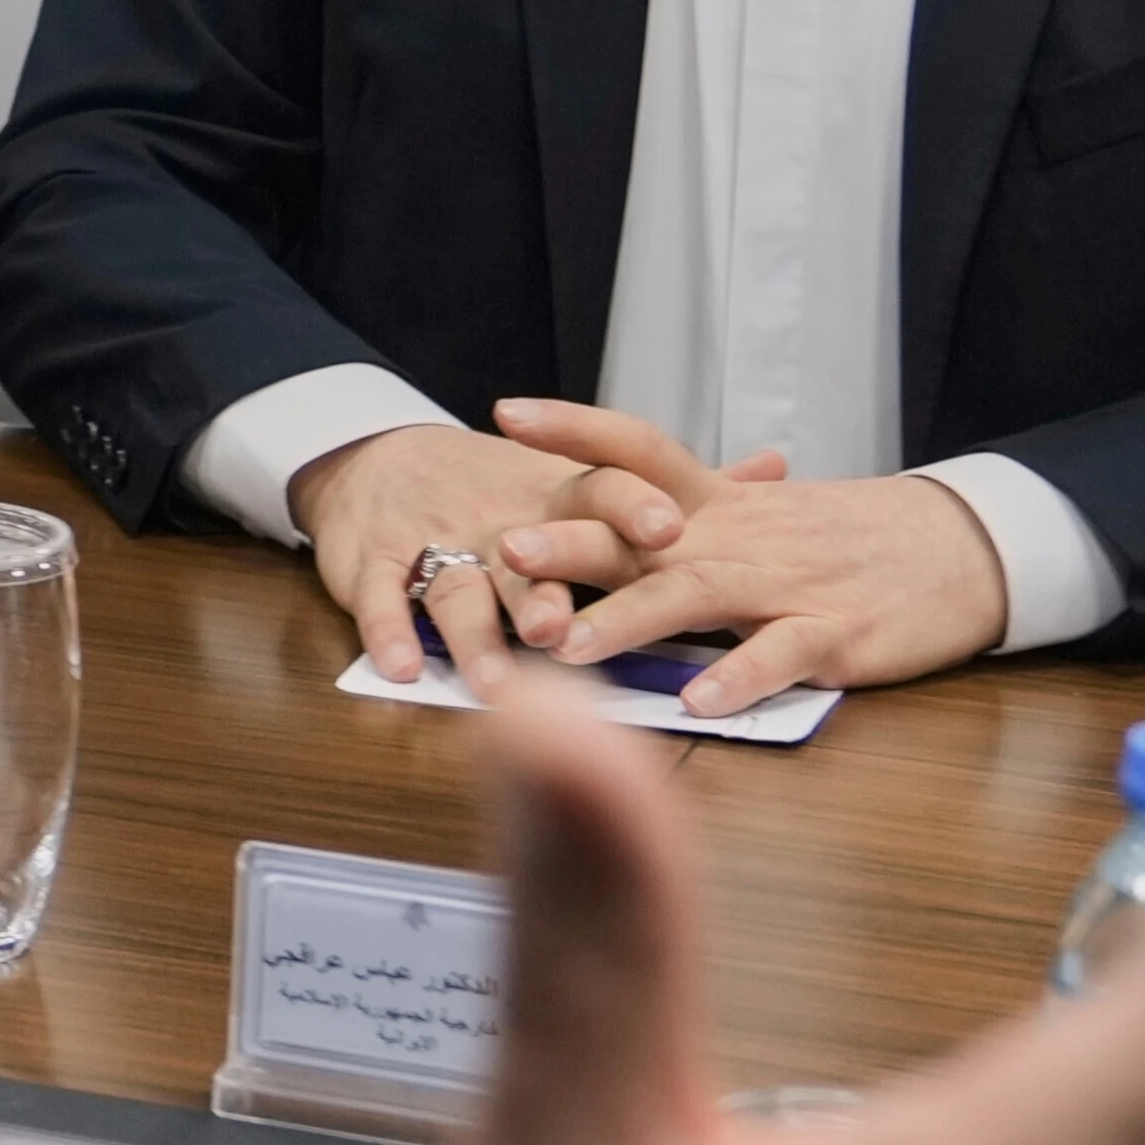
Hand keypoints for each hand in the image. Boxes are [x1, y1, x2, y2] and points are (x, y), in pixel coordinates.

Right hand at [296, 414, 689, 687]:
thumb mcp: (575, 480)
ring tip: (498, 684)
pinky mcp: (372, 564)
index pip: (598, 491)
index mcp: (551, 497)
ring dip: (476, 637)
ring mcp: (433, 542)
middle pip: (527, 554)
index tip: (669, 528)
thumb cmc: (496, 487)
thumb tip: (772, 470)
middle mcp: (497, 522)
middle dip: (545, 590)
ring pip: (457, 589)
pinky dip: (386, 631)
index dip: (631, 507)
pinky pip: (379, 597)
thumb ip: (673, 490)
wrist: (378, 461)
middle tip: (563, 628)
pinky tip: (399, 668)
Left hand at [506, 402, 1005, 716]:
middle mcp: (743, 537)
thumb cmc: (851, 539)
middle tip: (505, 548)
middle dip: (574, 540)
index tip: (506, 411)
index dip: (576, 427)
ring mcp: (787, 586)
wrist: (962, 550)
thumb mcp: (763, 516)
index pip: (640, 447)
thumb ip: (687, 513)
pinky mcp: (835, 636)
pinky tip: (697, 701)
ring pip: (697, 594)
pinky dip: (738, 677)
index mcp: (722, 504)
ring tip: (569, 647)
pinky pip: (780, 656)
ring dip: (630, 620)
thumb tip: (606, 496)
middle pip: (646, 530)